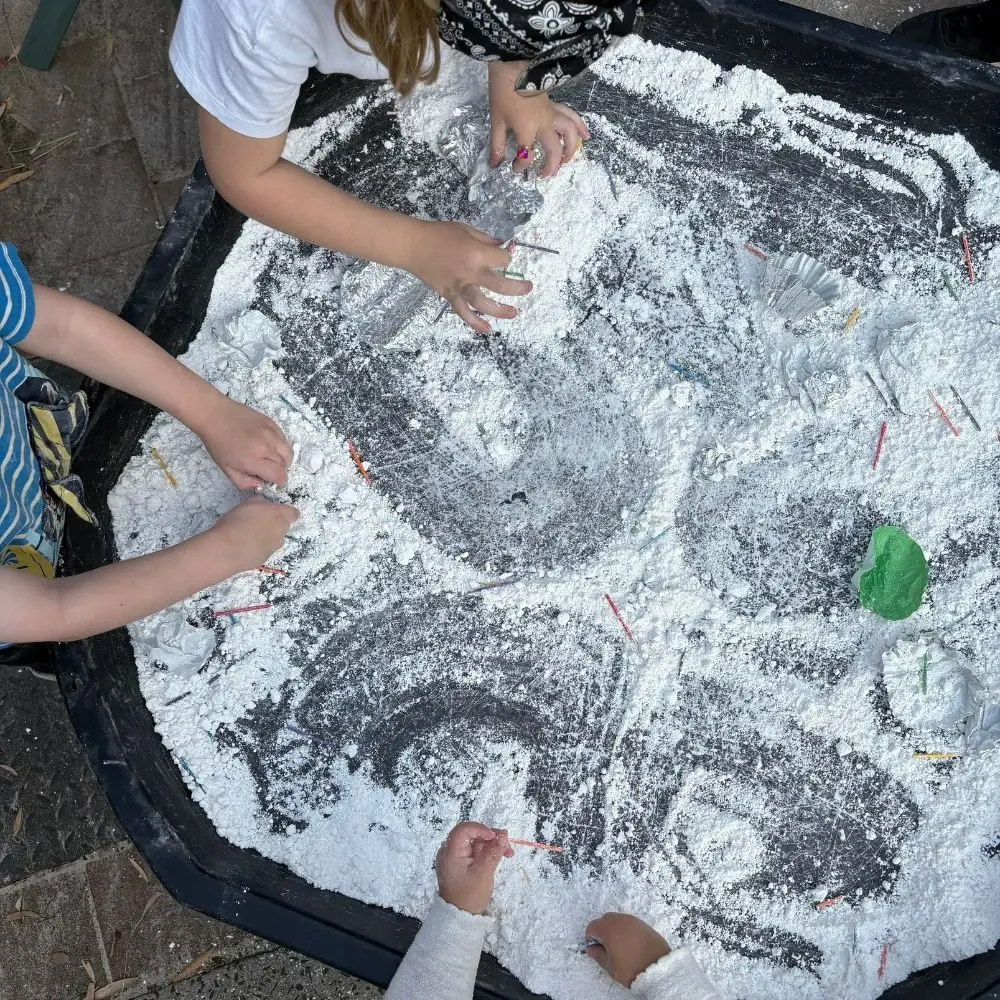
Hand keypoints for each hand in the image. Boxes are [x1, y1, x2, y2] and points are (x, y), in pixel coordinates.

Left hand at [197, 397, 292, 488]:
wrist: (215, 415)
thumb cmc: (218, 444)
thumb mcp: (226, 469)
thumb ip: (243, 483)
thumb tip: (260, 484)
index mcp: (253, 460)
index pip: (279, 475)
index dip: (281, 482)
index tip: (276, 482)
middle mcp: (266, 447)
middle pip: (285, 464)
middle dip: (280, 471)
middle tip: (269, 470)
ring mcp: (271, 433)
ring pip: (288, 452)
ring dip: (284, 459)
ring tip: (273, 459)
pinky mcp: (272, 423)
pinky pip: (284, 439)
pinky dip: (280, 446)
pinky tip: (269, 446)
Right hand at [211, 497, 298, 572]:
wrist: (226, 549)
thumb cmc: (235, 522)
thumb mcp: (247, 504)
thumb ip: (261, 503)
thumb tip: (265, 505)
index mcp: (279, 514)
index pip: (294, 513)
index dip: (286, 513)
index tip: (275, 513)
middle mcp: (281, 530)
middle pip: (284, 526)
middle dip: (275, 524)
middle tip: (258, 523)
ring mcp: (275, 546)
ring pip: (276, 539)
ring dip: (268, 537)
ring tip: (250, 536)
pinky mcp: (267, 558)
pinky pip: (267, 550)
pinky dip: (260, 548)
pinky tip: (246, 547)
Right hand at [405, 221, 530, 332]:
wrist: (413, 246)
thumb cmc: (439, 234)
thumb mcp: (466, 229)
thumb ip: (485, 240)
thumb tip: (500, 247)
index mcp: (476, 253)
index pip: (503, 260)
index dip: (507, 258)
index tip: (503, 258)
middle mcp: (471, 273)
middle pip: (500, 285)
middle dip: (517, 288)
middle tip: (528, 288)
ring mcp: (460, 287)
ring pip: (483, 304)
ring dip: (500, 311)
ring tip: (514, 313)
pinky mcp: (449, 296)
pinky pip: (463, 313)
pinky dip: (475, 323)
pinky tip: (487, 329)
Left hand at [435, 822, 512, 913]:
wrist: (460, 917)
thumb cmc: (469, 896)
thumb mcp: (483, 873)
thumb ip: (493, 852)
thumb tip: (503, 836)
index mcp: (450, 852)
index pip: (464, 829)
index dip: (481, 829)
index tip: (495, 837)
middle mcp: (450, 851)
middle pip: (471, 834)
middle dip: (490, 837)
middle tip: (507, 842)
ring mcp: (455, 857)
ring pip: (475, 842)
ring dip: (492, 844)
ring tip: (508, 851)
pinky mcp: (461, 864)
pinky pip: (475, 851)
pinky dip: (487, 852)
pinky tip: (500, 855)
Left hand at [488, 61, 588, 178]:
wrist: (513, 62)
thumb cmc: (502, 91)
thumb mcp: (496, 120)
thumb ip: (497, 144)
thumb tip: (494, 164)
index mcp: (527, 130)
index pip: (526, 156)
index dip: (520, 166)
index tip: (513, 167)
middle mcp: (543, 125)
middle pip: (554, 150)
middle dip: (550, 166)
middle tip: (544, 175)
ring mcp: (551, 114)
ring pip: (569, 134)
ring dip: (570, 150)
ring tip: (567, 161)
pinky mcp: (554, 105)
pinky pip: (571, 116)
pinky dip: (580, 126)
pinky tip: (586, 135)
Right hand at [585, 913, 670, 987]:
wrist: (659, 969)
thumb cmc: (632, 969)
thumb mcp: (610, 966)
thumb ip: (598, 955)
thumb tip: (591, 949)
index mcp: (609, 928)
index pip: (593, 926)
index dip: (590, 937)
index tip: (594, 947)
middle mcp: (621, 920)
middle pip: (605, 919)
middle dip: (602, 930)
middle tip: (605, 947)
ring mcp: (634, 921)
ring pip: (618, 920)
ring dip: (614, 929)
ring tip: (618, 946)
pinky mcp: (644, 924)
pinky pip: (630, 923)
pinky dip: (626, 930)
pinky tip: (630, 944)